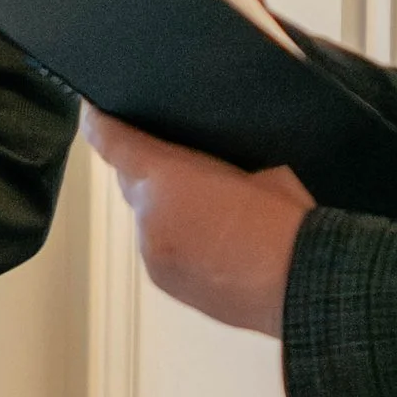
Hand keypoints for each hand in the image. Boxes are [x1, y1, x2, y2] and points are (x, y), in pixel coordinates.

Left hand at [82, 112, 309, 336]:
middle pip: (132, 182)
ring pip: (149, 220)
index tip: (94, 111)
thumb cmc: (285, 219)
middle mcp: (148, 216)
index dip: (99, 123)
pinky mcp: (165, 283)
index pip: (113, 142)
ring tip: (210, 214)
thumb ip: (218, 166)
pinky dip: (178, 242)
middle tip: (181, 165)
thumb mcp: (258, 169)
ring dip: (167, 211)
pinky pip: (162, 250)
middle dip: (149, 170)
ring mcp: (153, 254)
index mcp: (167, 178)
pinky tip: (213, 246)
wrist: (302, 284)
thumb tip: (213, 175)